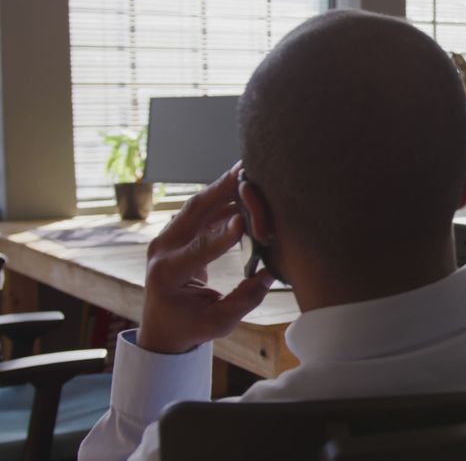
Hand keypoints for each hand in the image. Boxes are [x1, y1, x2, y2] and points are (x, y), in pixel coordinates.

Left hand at [137, 163, 275, 354]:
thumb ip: (245, 300)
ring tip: (247, 172)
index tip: (244, 221)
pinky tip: (242, 189)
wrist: (162, 326)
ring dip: (222, 188)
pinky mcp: (177, 234)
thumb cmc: (190, 326)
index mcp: (167, 274)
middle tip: (244, 171)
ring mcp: (167, 238)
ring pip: (196, 206)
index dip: (222, 235)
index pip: (198, 250)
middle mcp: (162, 250)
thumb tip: (270, 273)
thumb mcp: (218, 323)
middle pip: (192, 212)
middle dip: (220, 190)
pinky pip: (200, 211)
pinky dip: (222, 199)